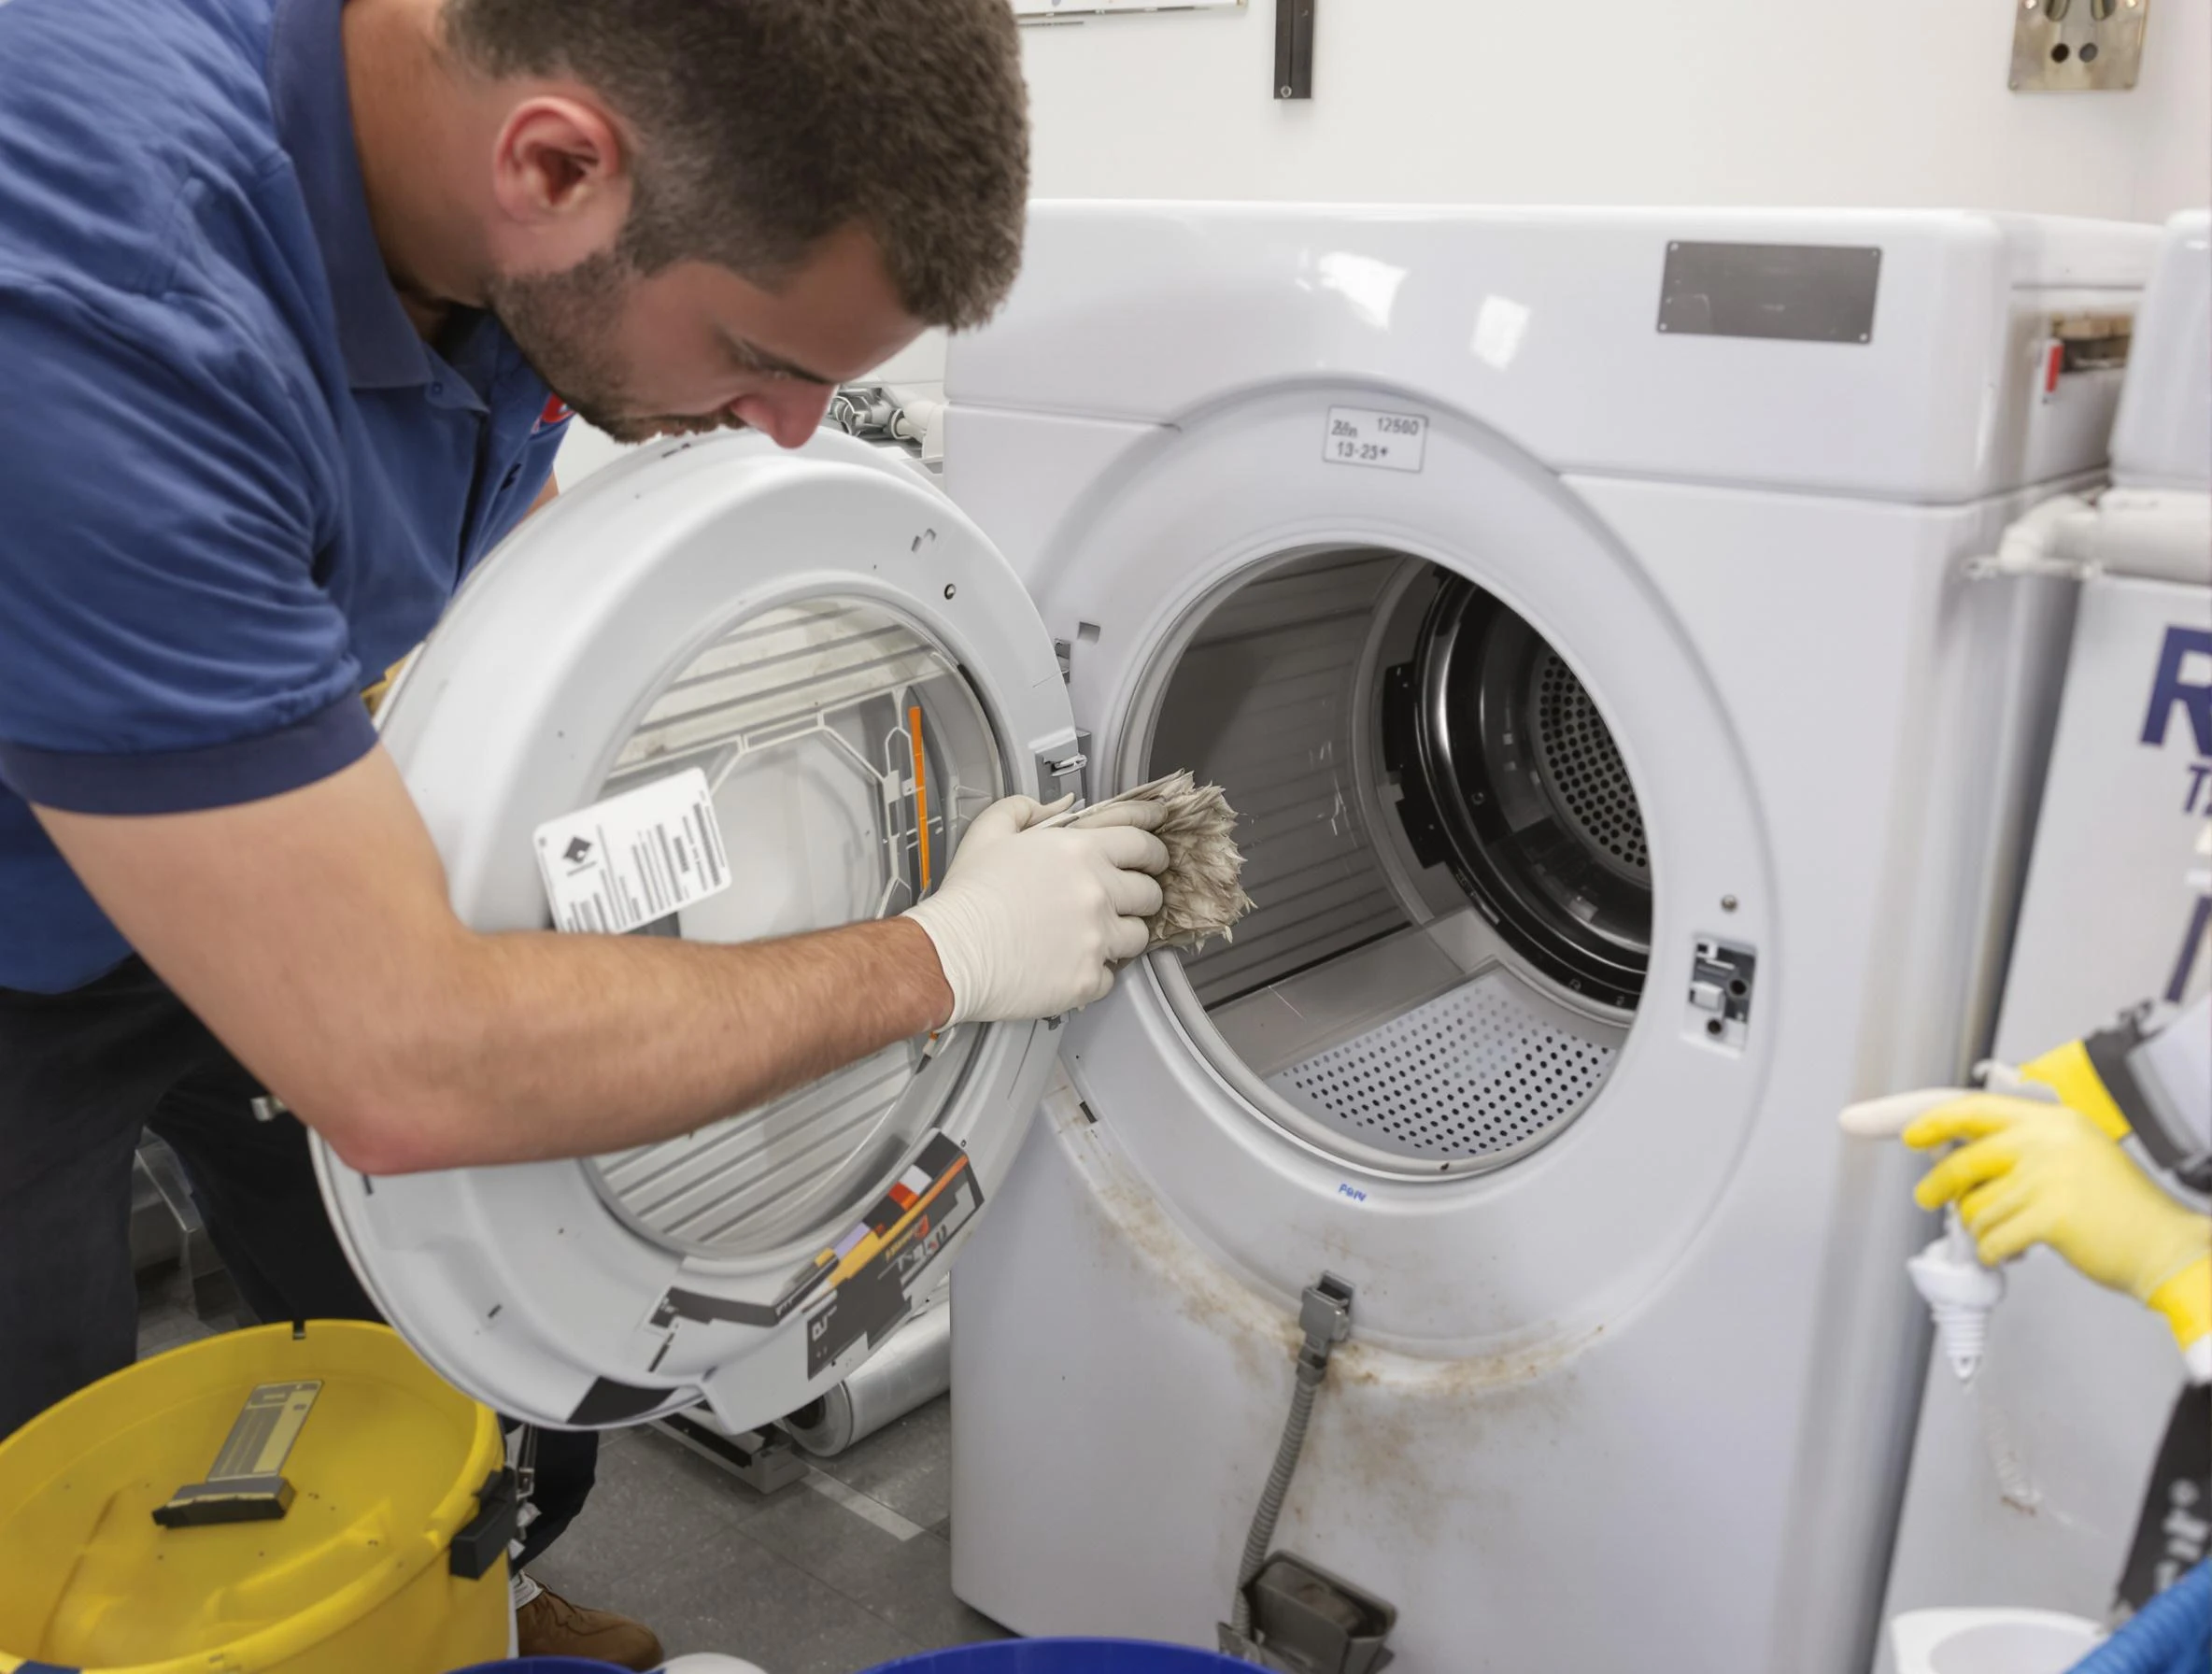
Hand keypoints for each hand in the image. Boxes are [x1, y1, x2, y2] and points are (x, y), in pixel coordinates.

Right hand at [901, 794, 1167, 1025]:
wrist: (950, 952)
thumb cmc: (968, 894)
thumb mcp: (989, 832)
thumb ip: (1026, 808)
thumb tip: (1061, 804)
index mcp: (1081, 851)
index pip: (1142, 841)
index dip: (1153, 847)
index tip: (1158, 854)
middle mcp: (1099, 892)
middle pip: (1150, 892)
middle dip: (1141, 893)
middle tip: (1124, 899)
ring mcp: (1098, 938)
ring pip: (1138, 936)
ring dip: (1122, 933)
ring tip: (1095, 935)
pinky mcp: (1089, 978)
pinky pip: (1112, 975)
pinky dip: (1096, 971)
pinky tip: (1071, 964)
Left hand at [1907, 1094, 2209, 1308]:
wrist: (2165, 1246)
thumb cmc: (2120, 1210)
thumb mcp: (2073, 1156)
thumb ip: (2020, 1152)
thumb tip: (1957, 1160)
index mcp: (2053, 1122)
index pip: (1975, 1109)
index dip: (1934, 1121)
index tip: (1910, 1133)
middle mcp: (2048, 1142)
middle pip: (1963, 1161)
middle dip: (1938, 1186)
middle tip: (1929, 1198)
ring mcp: (2048, 1177)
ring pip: (1975, 1207)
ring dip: (1983, 1229)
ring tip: (2012, 1233)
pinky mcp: (2049, 1215)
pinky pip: (1992, 1239)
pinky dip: (1996, 1252)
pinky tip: (2016, 1251)